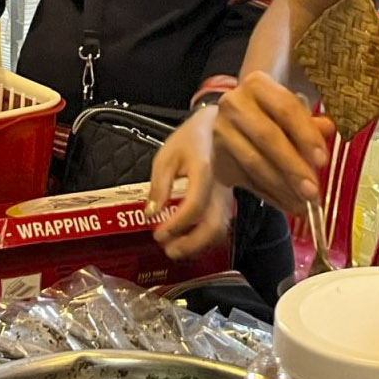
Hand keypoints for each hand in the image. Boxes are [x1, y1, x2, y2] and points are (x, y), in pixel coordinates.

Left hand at [149, 107, 234, 260]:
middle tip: (168, 250)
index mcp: (204, 172)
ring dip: (198, 246)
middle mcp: (221, 188)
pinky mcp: (227, 202)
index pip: (195, 206)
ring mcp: (227, 197)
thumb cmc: (190, 140)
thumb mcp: (167, 157)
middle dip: (190, 244)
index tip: (157, 233)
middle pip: (214, 226)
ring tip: (175, 249)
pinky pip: (220, 227)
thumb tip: (150, 216)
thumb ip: (159, 186)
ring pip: (220, 230)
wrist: (218, 127)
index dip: (176, 225)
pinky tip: (187, 240)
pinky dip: (204, 240)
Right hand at [201, 74, 333, 216]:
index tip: (323, 160)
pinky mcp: (218, 159)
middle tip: (313, 191)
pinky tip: (290, 204)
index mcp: (257, 85)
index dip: (306, 135)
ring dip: (283, 187)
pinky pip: (247, 181)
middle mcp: (234, 104)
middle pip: (267, 136)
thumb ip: (311, 123)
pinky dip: (271, 196)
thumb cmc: (275, 116)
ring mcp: (221, 132)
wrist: (240, 122)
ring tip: (304, 203)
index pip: (285, 108)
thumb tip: (327, 130)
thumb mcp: (294, 113)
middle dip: (293, 167)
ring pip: (254, 163)